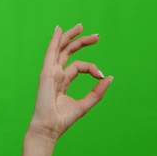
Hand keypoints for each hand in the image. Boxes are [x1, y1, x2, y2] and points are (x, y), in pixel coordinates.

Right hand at [27, 24, 112, 140]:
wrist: (49, 129)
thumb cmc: (63, 119)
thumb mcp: (86, 103)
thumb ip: (98, 91)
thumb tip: (110, 77)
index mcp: (62, 81)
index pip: (79, 66)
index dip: (92, 68)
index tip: (101, 75)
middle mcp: (55, 74)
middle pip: (68, 52)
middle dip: (82, 42)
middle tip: (97, 36)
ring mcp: (50, 72)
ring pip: (60, 49)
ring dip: (70, 36)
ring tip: (81, 26)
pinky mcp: (47, 73)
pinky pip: (51, 53)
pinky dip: (54, 41)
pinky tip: (58, 30)